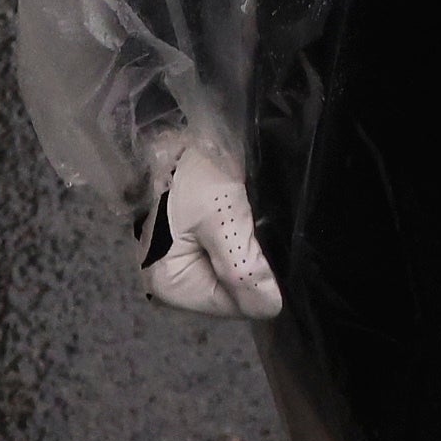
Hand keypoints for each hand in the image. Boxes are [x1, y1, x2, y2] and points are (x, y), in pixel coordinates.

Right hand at [137, 133, 282, 318]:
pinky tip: (240, 218)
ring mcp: (178, 268)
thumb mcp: (221, 216)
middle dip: (248, 262)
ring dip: (244, 249)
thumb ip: (243, 266)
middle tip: (252, 223)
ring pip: (231, 274)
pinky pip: (222, 258)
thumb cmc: (189, 173)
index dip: (255, 278)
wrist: (169, 133)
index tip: (261, 239)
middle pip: (231, 292)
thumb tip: (271, 308)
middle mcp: (171, 287)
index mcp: (170, 287)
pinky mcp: (186, 250)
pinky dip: (235, 240)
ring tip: (247, 217)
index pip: (233, 305)